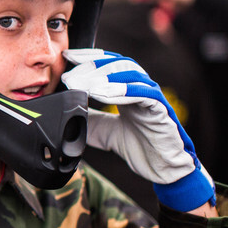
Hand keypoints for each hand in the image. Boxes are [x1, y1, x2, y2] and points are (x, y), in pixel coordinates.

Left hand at [61, 49, 214, 211]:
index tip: (67, 56)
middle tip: (70, 77)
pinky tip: (101, 93)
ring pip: (131, 73)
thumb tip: (65, 110)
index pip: (109, 63)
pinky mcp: (162, 109)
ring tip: (82, 85)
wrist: (162, 170)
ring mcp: (153, 96)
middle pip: (117, 63)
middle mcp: (141, 87)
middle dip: (91, 67)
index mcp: (128, 89)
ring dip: (104, 76)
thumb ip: (88, 118)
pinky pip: (144, 93)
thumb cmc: (139, 148)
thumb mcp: (104, 131)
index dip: (88, 57)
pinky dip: (122, 90)